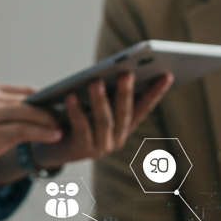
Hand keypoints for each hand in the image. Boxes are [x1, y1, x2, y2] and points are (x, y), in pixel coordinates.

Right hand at [0, 80, 63, 175]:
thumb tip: (12, 118)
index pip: (24, 91)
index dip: (45, 101)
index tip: (61, 110)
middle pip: (32, 98)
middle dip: (56, 108)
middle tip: (75, 116)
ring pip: (32, 112)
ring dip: (54, 120)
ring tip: (70, 127)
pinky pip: (25, 129)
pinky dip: (44, 131)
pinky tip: (57, 136)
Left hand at [32, 72, 171, 167]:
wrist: (53, 145)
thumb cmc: (77, 117)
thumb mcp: (94, 104)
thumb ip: (107, 92)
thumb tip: (119, 71)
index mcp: (125, 126)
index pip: (144, 107)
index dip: (156, 92)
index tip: (167, 74)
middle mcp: (117, 138)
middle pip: (124, 113)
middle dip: (126, 93)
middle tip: (126, 73)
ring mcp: (101, 146)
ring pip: (104, 121)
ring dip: (100, 100)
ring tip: (95, 81)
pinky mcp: (81, 149)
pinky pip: (81, 128)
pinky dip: (76, 111)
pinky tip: (70, 97)